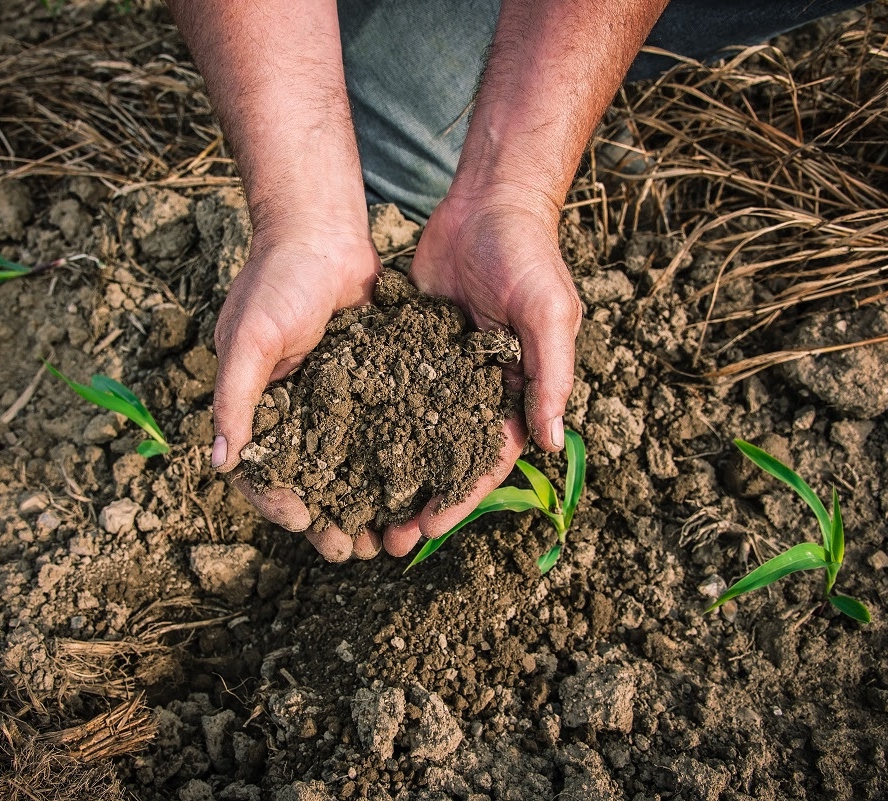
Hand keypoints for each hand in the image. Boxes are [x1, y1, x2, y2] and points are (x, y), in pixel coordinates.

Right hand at [212, 226, 383, 561]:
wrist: (323, 231)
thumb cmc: (277, 281)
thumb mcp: (251, 341)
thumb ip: (235, 399)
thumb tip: (219, 463)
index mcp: (255, 404)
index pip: (261, 470)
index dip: (280, 503)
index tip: (307, 525)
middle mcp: (292, 408)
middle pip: (308, 479)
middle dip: (328, 517)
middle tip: (352, 551)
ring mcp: (330, 398)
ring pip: (346, 465)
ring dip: (362, 502)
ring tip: (383, 537)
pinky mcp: (366, 382)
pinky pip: (377, 431)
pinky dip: (390, 462)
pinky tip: (414, 488)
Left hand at [382, 190, 582, 556]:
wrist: (488, 203)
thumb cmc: (528, 257)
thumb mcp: (547, 314)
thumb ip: (549, 376)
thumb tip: (550, 444)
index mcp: (517, 393)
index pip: (487, 461)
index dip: (458, 498)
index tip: (426, 529)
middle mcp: (477, 391)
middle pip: (444, 461)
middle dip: (417, 501)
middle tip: (384, 540)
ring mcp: (441, 371)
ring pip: (411, 437)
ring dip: (388, 475)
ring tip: (356, 512)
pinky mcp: (408, 347)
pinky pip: (388, 394)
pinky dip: (368, 425)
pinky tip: (337, 452)